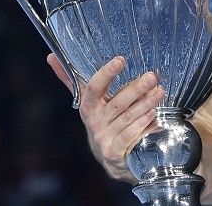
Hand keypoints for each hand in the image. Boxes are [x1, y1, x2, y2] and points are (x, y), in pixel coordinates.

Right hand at [47, 53, 164, 179]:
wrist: (110, 155)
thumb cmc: (101, 119)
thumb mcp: (88, 99)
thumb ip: (71, 79)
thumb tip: (51, 57)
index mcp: (88, 105)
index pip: (94, 87)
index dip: (106, 73)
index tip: (120, 60)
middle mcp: (95, 121)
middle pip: (117, 103)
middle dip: (136, 88)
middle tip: (151, 77)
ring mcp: (104, 137)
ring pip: (127, 117)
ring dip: (146, 104)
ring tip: (160, 92)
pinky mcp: (115, 151)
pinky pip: (130, 136)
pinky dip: (142, 124)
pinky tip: (153, 113)